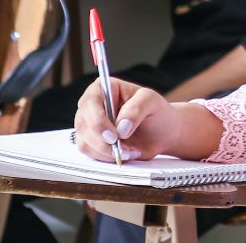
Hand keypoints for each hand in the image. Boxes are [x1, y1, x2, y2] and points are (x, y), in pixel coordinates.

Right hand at [74, 78, 190, 162]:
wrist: (161, 133)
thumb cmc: (156, 112)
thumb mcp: (152, 102)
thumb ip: (137, 109)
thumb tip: (120, 127)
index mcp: (104, 88)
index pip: (90, 102)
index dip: (98, 121)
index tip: (114, 136)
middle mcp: (92, 105)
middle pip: (83, 125)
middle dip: (102, 141)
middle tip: (123, 149)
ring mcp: (89, 125)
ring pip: (84, 142)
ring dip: (106, 152)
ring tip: (129, 150)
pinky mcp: (90, 142)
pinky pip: (90, 154)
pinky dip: (106, 158)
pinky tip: (124, 153)